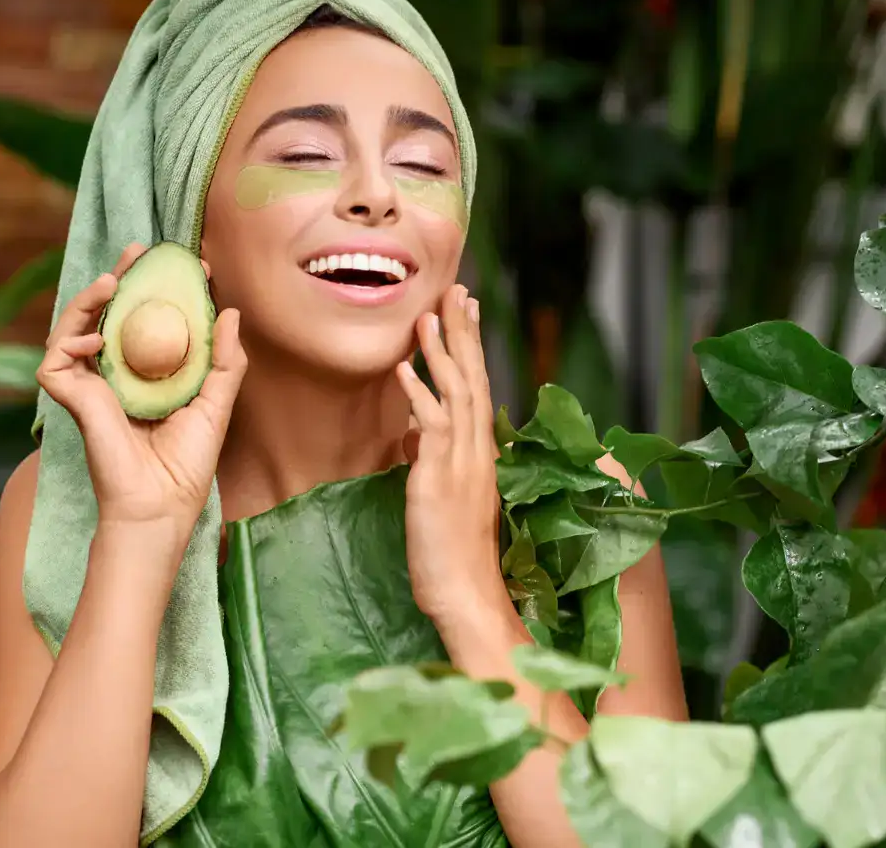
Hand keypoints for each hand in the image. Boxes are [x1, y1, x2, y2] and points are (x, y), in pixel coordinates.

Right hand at [36, 243, 247, 549]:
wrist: (160, 504)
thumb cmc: (188, 463)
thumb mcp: (217, 403)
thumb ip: (226, 361)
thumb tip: (231, 312)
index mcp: (148, 372)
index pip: (147, 318)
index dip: (160, 287)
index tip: (189, 264)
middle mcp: (115, 373)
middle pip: (109, 313)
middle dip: (121, 277)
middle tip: (140, 250)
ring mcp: (89, 384)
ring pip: (75, 326)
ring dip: (88, 298)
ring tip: (113, 280)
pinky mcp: (70, 400)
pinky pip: (56, 360)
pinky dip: (70, 340)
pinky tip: (96, 338)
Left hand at [396, 283, 507, 623]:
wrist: (464, 594)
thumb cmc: (453, 553)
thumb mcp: (440, 497)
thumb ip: (430, 460)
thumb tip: (412, 436)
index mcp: (480, 453)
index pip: (479, 388)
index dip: (471, 348)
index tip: (466, 311)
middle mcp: (477, 451)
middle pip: (473, 380)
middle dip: (464, 334)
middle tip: (458, 292)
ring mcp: (461, 463)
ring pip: (455, 395)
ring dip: (441, 353)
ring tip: (429, 315)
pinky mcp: (439, 480)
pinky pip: (431, 427)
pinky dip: (419, 395)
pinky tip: (405, 369)